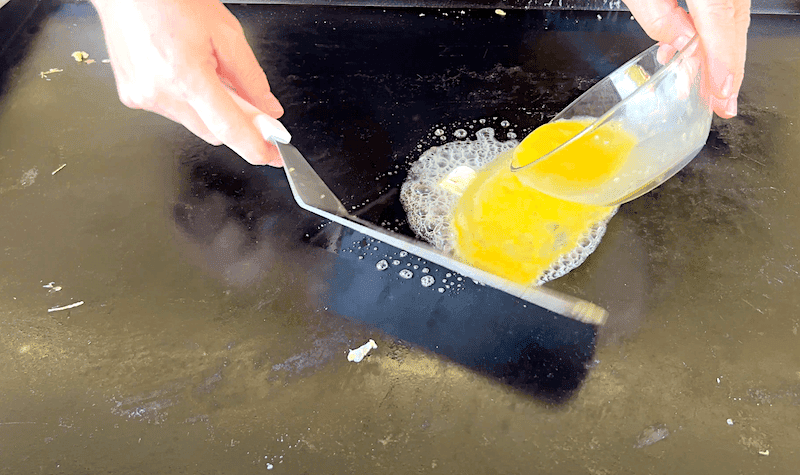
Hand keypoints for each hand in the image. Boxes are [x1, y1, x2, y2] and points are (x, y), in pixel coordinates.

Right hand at [91, 0, 283, 165]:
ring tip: (205, 71)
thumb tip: (268, 109)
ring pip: (194, 124)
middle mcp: (160, 92)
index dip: (255, 147)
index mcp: (186, 76)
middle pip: (213, 132)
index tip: (273, 155)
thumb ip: (251, 78)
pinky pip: (173, 112)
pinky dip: (188, 101)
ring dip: (210, 109)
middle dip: (236, 122)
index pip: (228, 128)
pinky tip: (184, 72)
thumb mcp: (226, 33)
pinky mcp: (133, 97)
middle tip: (249, 103)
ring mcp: (143, 98)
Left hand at [624, 0, 750, 117]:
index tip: (721, 91)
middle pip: (733, 24)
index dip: (722, 58)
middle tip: (724, 105)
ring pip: (733, 20)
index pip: (719, 17)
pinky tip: (693, 57)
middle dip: (729, 69)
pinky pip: (723, 10)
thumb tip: (681, 45)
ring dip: (721, 57)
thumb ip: (659, 17)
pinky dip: (713, 36)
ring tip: (711, 90)